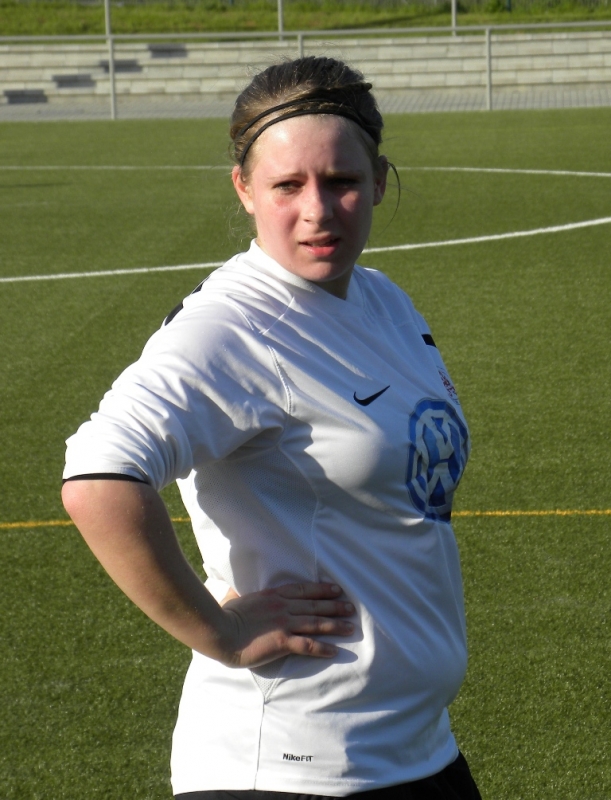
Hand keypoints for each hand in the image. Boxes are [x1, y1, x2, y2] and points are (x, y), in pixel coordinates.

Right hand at [217, 582, 354, 668]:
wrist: (220, 631)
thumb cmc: (225, 616)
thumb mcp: (237, 599)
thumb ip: (242, 595)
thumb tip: (233, 592)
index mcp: (273, 595)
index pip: (304, 589)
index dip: (322, 589)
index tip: (337, 589)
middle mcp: (283, 606)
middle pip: (315, 605)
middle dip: (335, 606)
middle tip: (351, 607)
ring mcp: (284, 623)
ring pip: (316, 622)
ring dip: (335, 625)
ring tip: (350, 627)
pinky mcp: (282, 641)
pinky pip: (308, 645)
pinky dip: (323, 648)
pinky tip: (335, 651)